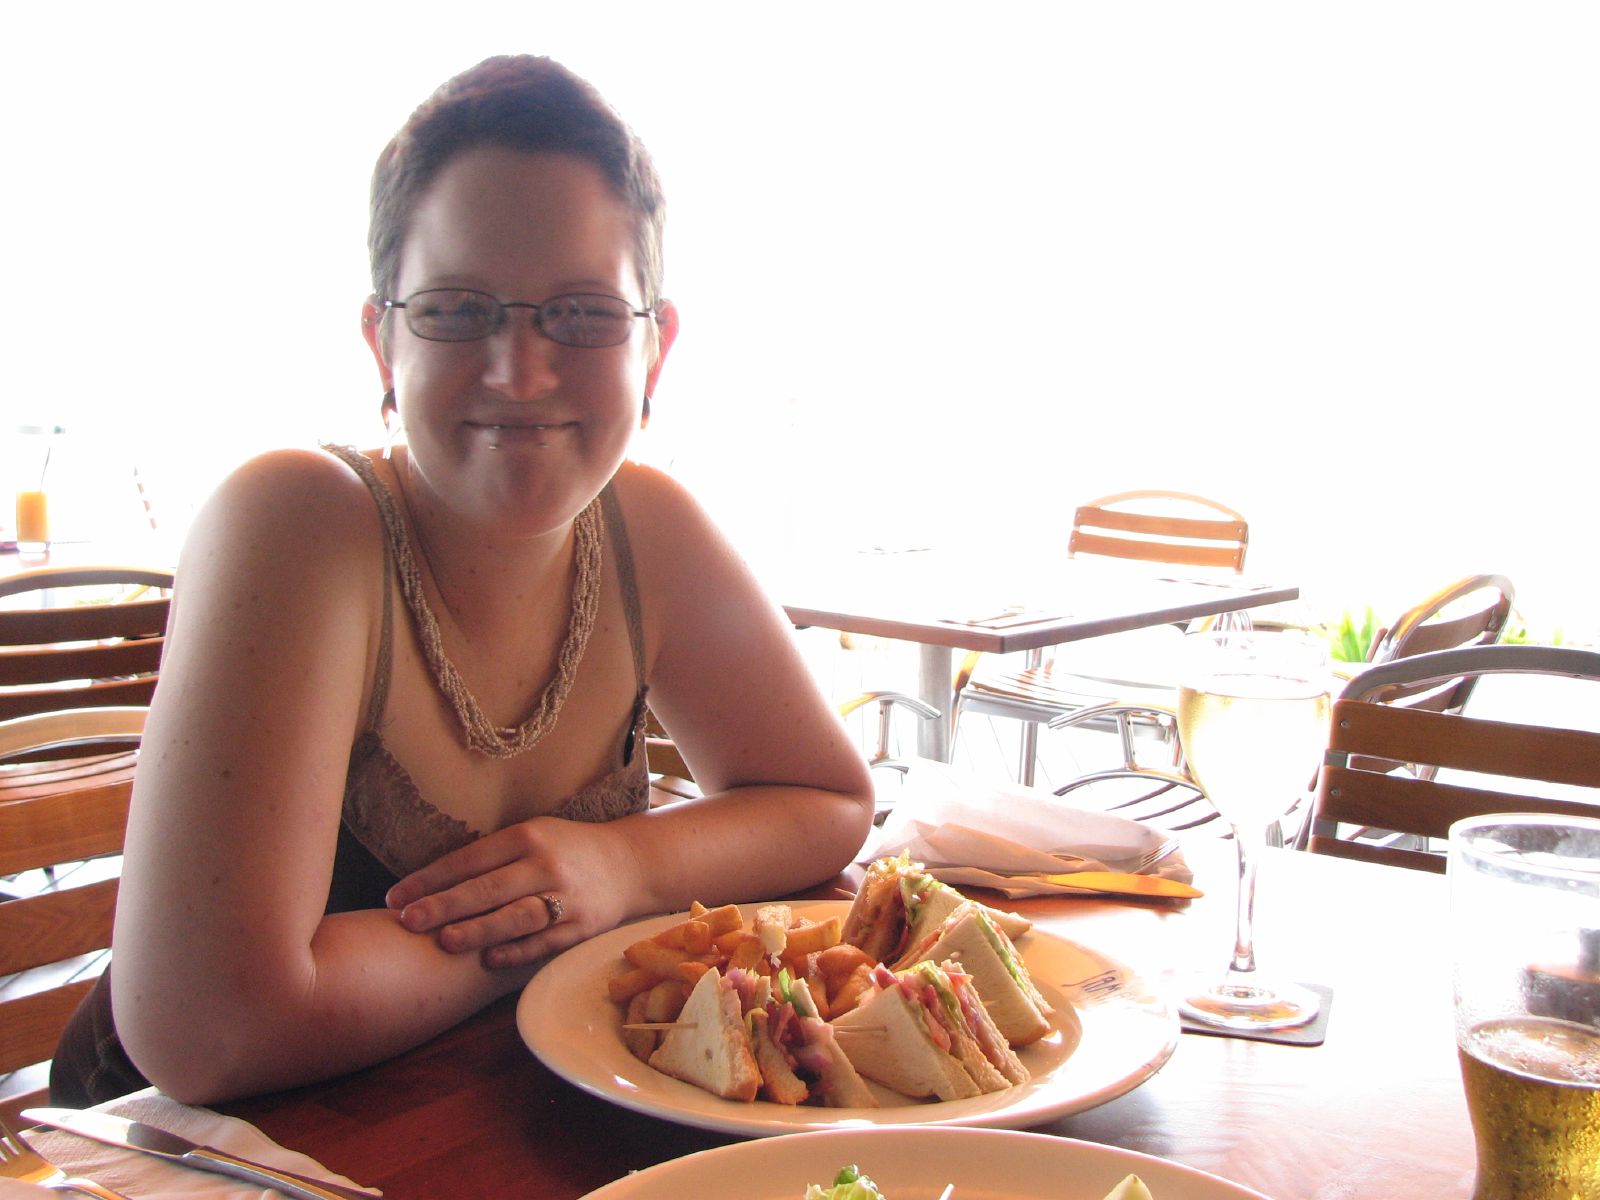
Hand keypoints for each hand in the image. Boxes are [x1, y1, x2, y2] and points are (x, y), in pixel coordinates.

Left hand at [385, 816, 636, 967]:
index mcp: (527, 836)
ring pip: (517, 916)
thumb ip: (491, 856)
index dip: (430, 879)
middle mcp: (546, 864)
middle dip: (445, 905)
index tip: (395, 898)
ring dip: (479, 929)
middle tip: (407, 920)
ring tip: (445, 941)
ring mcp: (567, 896)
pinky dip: (518, 951)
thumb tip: (429, 884)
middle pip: (489, 887)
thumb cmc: (565, 849)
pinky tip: (490, 960)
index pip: (469, 858)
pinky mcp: (583, 926)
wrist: (630, 863)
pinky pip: (545, 941)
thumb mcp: (533, 835)